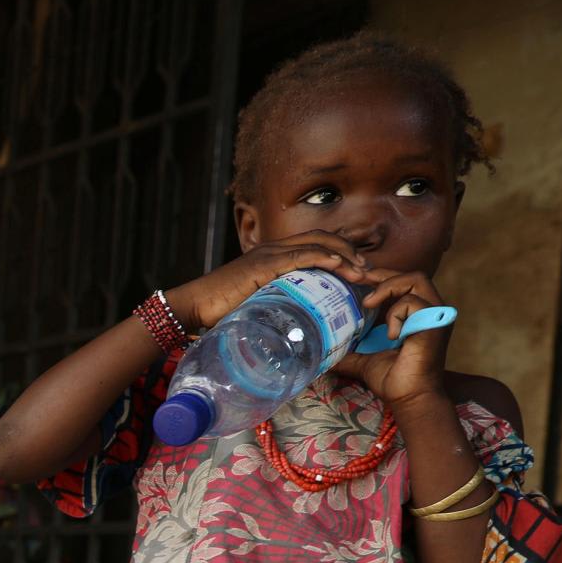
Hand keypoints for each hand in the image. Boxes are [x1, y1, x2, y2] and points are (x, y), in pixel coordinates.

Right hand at [164, 231, 371, 332]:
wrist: (193, 306)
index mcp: (272, 256)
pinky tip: (340, 264)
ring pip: (317, 243)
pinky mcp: (265, 265)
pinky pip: (301, 254)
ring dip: (344, 255)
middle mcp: (273, 249)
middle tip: (368, 270)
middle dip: (350, 251)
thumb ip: (275, 305)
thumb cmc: (218, 311)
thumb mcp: (255, 304)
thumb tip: (294, 324)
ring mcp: (269, 254)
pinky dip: (324, 257)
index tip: (357, 271)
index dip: (339, 253)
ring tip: (362, 271)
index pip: (314, 244)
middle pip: (322, 238)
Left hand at [339, 270, 452, 409]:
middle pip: (412, 274)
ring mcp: (436, 314)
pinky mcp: (435, 323)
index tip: (356, 279)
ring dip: (389, 289)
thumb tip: (322, 351)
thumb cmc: (394, 378)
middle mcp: (431, 310)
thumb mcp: (365, 358)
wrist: (410, 397)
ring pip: (416, 280)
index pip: (403, 281)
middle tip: (359, 283)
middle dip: (384, 276)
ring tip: (369, 304)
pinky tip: (391, 335)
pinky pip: (413, 303)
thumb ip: (348, 350)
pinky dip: (396, 314)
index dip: (381, 276)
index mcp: (418, 313)